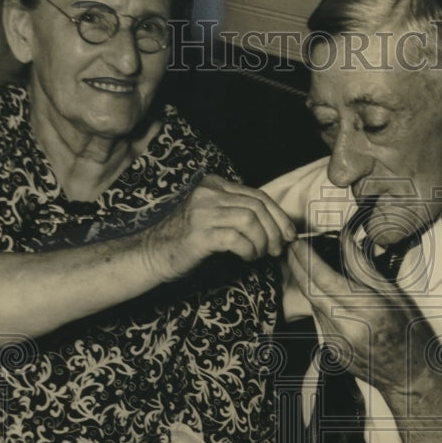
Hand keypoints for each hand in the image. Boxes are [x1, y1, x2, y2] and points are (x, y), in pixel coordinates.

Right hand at [140, 174, 296, 282]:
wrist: (152, 255)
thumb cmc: (187, 241)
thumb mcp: (215, 218)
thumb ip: (240, 214)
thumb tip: (279, 229)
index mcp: (214, 185)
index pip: (257, 195)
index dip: (279, 216)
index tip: (289, 234)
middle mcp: (208, 193)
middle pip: (257, 206)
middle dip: (275, 231)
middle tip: (277, 250)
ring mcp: (202, 212)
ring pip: (250, 220)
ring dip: (262, 241)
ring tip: (258, 255)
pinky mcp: (199, 234)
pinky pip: (237, 238)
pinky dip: (248, 250)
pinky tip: (246, 257)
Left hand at [287, 235, 415, 393]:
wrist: (409, 376)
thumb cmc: (411, 335)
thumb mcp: (396, 296)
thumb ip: (365, 269)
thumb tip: (345, 243)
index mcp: (366, 311)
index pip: (325, 279)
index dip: (307, 258)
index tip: (299, 243)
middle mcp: (346, 328)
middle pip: (310, 291)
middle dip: (297, 267)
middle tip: (293, 248)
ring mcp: (336, 342)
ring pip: (313, 305)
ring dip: (308, 285)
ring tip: (309, 266)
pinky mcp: (331, 351)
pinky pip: (319, 320)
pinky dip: (320, 304)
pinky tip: (328, 295)